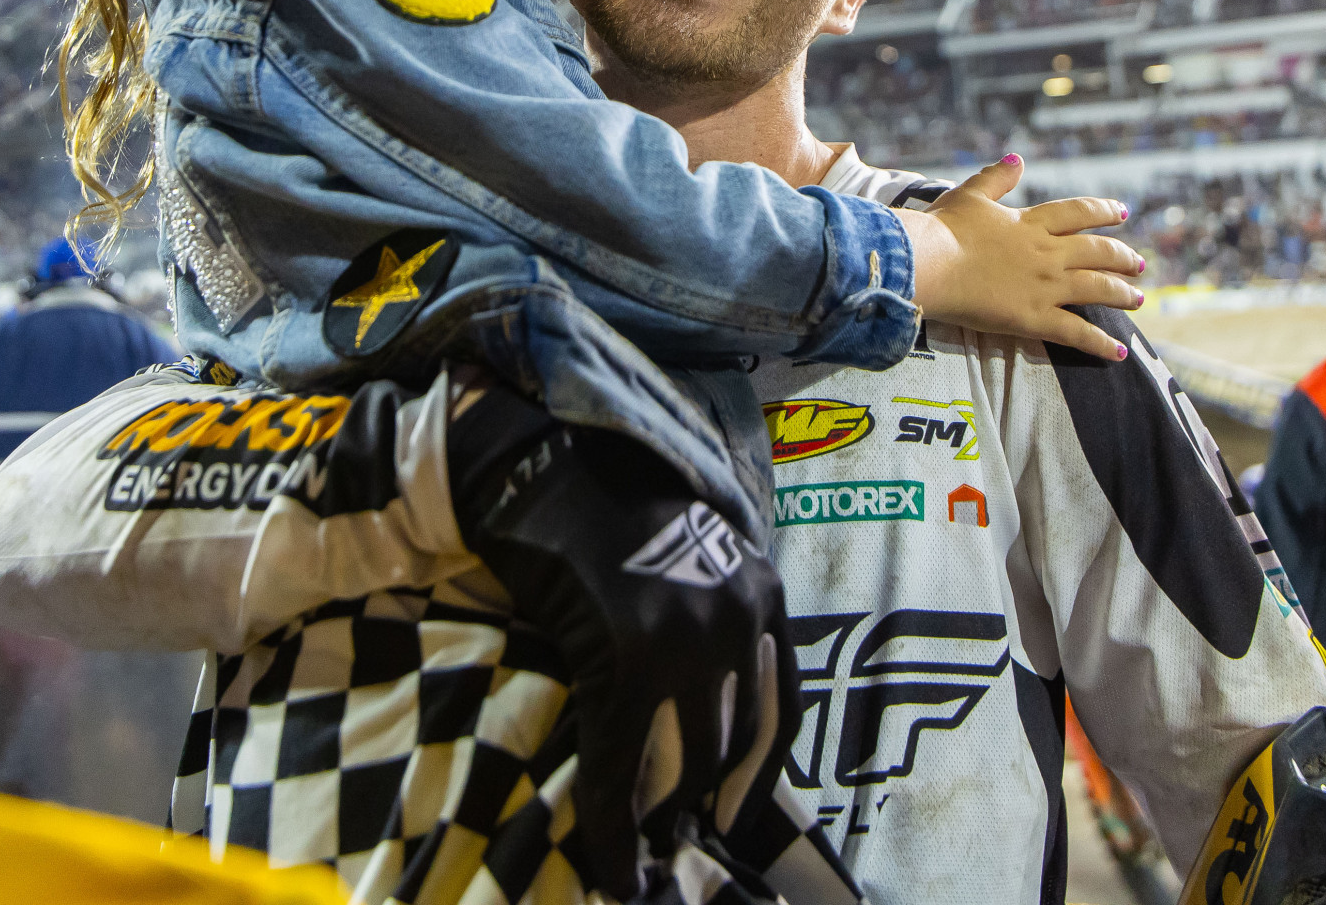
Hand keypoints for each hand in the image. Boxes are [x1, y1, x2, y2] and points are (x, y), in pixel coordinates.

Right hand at [449, 392, 791, 898]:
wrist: (542, 460)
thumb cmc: (603, 501)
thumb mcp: (685, 550)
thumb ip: (705, 609)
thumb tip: (695, 691)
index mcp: (760, 590)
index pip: (782, 703)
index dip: (760, 771)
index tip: (738, 810)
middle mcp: (737, 616)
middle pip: (735, 738)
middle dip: (707, 796)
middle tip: (680, 834)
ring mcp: (685, 637)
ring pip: (687, 759)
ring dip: (665, 814)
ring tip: (647, 850)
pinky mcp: (627, 657)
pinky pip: (621, 762)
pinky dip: (613, 827)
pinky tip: (613, 868)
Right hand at [896, 154, 1144, 360]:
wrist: (929, 263)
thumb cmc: (943, 229)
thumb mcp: (969, 195)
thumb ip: (996, 177)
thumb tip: (1018, 160)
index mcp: (1031, 223)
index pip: (1078, 213)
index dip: (1103, 212)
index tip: (1122, 213)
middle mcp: (1046, 254)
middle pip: (1097, 253)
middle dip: (1122, 258)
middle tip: (1139, 264)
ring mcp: (1044, 287)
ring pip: (1096, 289)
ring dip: (1121, 294)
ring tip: (1138, 300)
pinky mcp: (1034, 319)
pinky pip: (1076, 332)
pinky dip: (1100, 342)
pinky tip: (1119, 351)